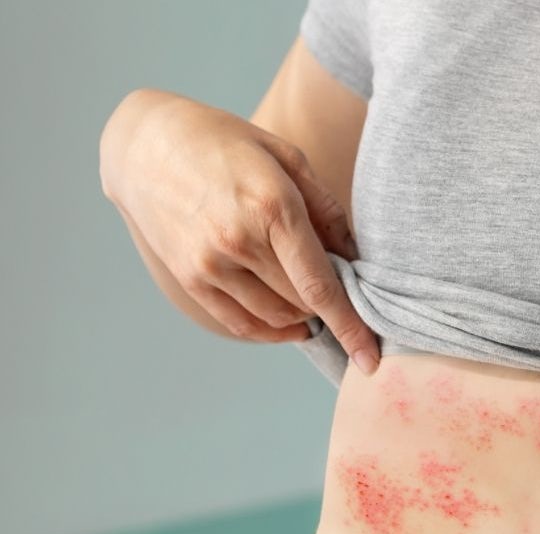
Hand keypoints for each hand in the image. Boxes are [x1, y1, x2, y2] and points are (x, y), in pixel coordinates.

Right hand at [100, 90, 378, 366]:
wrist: (145, 145)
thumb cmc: (225, 143)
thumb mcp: (285, 157)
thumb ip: (326, 209)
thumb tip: (355, 256)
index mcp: (272, 207)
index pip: (320, 284)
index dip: (351, 326)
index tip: (370, 358)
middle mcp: (240, 241)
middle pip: (302, 303)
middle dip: (330, 308)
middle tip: (342, 291)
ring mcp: (211, 264)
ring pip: (276, 317)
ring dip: (302, 317)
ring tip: (311, 297)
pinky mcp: (190, 279)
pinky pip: (242, 322)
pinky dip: (272, 330)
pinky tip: (290, 322)